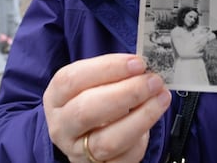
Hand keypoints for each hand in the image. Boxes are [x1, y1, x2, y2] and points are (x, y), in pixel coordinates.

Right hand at [43, 54, 171, 161]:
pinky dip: (142, 139)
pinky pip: (123, 158)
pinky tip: (152, 120)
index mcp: (56, 97)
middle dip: (125, 93)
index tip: (137, 63)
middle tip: (152, 81)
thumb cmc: (95, 102)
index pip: (73, 80)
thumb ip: (115, 74)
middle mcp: (62, 126)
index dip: (107, 69)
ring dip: (140, 117)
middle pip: (86, 111)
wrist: (88, 136)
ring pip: (106, 141)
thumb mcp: (95, 83)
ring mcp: (78, 152)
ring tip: (160, 99)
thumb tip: (144, 67)